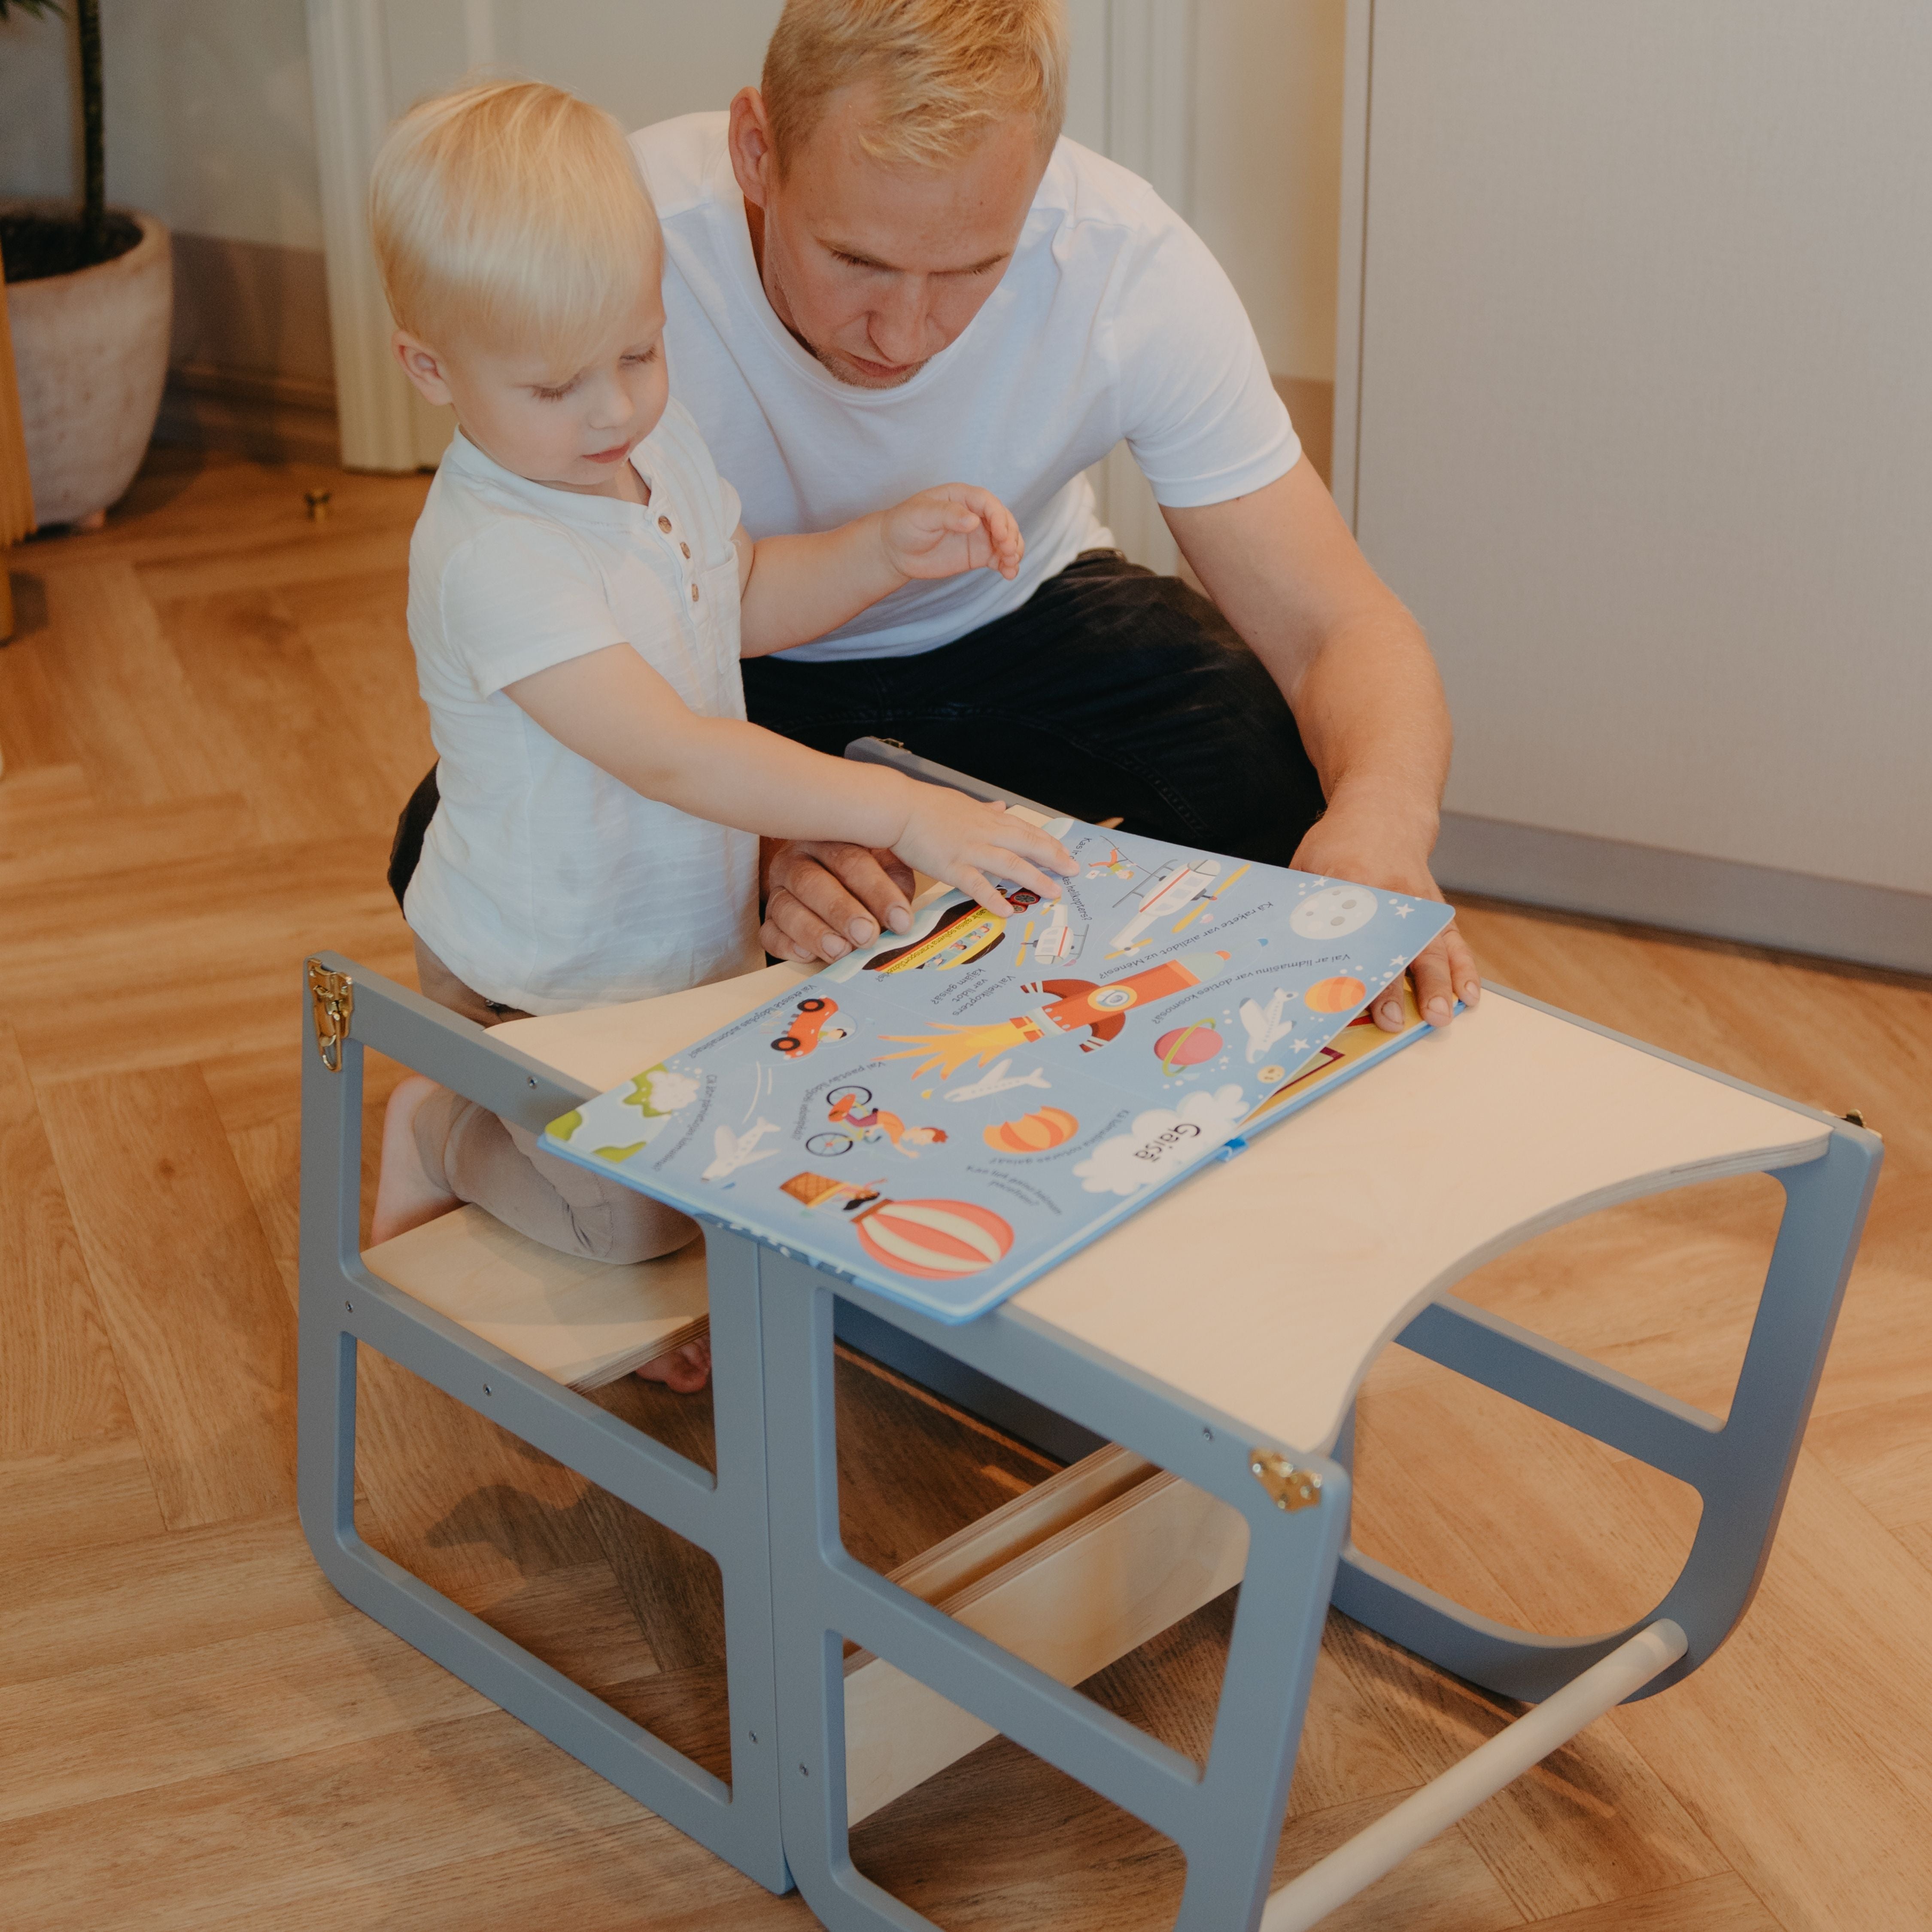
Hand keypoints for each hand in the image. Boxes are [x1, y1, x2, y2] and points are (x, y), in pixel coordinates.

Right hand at [761, 840, 917, 963]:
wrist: (838, 879)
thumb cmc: (869, 872)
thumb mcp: (889, 866)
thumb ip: (898, 884)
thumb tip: (905, 916)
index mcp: (829, 838)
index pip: (851, 860)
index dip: (877, 892)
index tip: (901, 920)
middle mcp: (797, 860)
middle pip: (812, 883)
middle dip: (841, 912)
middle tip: (867, 935)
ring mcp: (780, 890)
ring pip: (786, 908)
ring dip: (815, 932)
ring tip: (840, 950)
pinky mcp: (769, 920)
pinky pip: (769, 934)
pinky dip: (788, 946)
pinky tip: (808, 955)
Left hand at [878, 484, 1023, 583]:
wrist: (895, 550)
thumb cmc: (904, 525)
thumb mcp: (921, 515)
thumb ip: (947, 514)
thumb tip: (973, 521)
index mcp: (962, 497)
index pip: (988, 503)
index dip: (999, 517)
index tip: (1000, 535)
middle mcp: (975, 513)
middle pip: (1003, 520)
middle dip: (1010, 535)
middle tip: (1007, 552)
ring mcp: (979, 534)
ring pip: (1006, 539)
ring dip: (1014, 551)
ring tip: (1010, 565)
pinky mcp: (979, 554)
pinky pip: (999, 558)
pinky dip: (1008, 565)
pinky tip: (1009, 574)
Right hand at [892, 789, 1075, 915]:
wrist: (898, 808)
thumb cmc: (924, 806)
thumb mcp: (960, 803)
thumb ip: (983, 809)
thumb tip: (1000, 807)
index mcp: (986, 818)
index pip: (1024, 829)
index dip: (1046, 842)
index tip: (1064, 852)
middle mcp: (984, 833)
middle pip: (1026, 845)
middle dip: (1053, 858)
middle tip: (1073, 871)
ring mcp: (969, 850)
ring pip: (1010, 865)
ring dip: (1034, 879)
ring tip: (1053, 893)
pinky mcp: (951, 867)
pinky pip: (977, 885)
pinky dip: (993, 898)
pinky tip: (1007, 911)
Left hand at [1290, 792, 1479, 1030]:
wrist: (1384, 812)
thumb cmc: (1337, 844)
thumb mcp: (1308, 865)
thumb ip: (1302, 907)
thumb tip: (1281, 956)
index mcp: (1350, 880)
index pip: (1349, 934)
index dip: (1350, 968)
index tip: (1348, 999)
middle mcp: (1392, 893)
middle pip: (1396, 945)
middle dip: (1395, 985)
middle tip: (1395, 1021)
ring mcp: (1420, 902)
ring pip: (1432, 946)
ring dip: (1439, 983)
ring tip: (1442, 1016)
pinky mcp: (1436, 908)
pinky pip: (1454, 940)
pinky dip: (1463, 968)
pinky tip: (1469, 995)